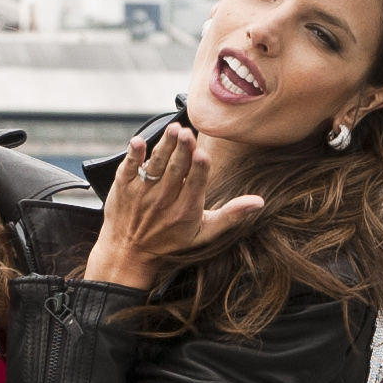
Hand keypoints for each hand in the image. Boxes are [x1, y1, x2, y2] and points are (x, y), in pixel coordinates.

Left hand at [84, 123, 265, 290]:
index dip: (198, 170)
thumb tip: (259, 202)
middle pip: (175, 170)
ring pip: (156, 165)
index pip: (195, 185)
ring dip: (164, 146)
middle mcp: (164, 201)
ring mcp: (142, 193)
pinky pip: (129, 168)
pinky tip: (138, 142)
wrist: (128, 252)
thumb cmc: (170, 241)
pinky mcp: (123, 187)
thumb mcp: (204, 233)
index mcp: (186, 210)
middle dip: (182, 151)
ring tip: (173, 130)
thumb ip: (230, 215)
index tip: (202, 155)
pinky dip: (133, 155)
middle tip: (187, 133)